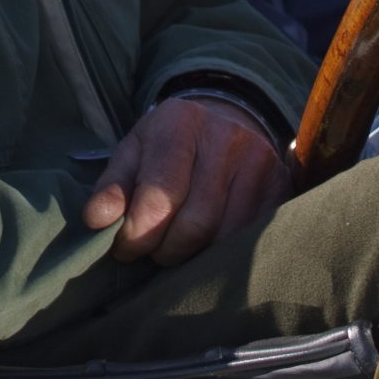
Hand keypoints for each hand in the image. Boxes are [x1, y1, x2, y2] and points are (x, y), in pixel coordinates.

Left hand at [83, 95, 291, 266]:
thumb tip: (97, 220)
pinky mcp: (281, 186)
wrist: (226, 121)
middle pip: (195, 222)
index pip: (160, 194)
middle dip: (165, 250)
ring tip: (176, 248)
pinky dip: (224, 253)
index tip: (124, 249)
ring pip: (225, 236)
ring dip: (194, 256)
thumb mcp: (134, 152)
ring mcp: (260, 162)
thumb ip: (113, 185)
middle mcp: (226, 138)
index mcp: (181, 123)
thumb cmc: (170, 143)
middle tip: (151, 252)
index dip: (138, 233)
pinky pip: (251, 237)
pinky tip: (206, 248)